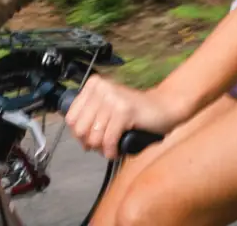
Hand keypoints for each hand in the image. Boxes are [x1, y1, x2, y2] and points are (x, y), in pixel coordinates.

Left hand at [64, 76, 178, 159]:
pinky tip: (116, 151)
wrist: (165, 107)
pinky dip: (111, 151)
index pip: (71, 117)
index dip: (78, 134)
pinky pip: (108, 140)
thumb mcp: (107, 107)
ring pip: (94, 136)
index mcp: (94, 85)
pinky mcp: (125, 110)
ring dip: (101, 149)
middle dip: (89, 143)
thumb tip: (76, 136)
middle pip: (80, 128)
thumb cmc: (135, 112)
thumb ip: (91, 115)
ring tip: (110, 148)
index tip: (89, 140)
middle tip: (101, 147)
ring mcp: (113, 98)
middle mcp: (101, 88)